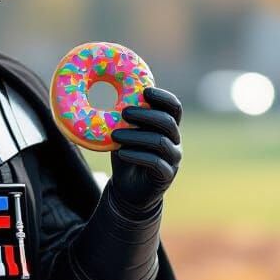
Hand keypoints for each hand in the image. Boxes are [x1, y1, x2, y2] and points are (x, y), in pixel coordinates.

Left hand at [109, 86, 182, 215]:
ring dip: (136, 136)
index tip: (145, 91)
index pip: (174, 107)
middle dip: (146, 115)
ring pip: (160, 142)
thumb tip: (104, 94)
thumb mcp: (125, 133)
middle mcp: (174, 140)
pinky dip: (137, 155)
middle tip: (124, 112)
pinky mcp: (166, 175)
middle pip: (168, 122)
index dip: (163, 97)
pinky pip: (155, 162)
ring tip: (115, 135)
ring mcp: (173, 158)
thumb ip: (125, 119)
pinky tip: (121, 153)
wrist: (128, 189)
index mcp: (167, 126)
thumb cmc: (127, 155)